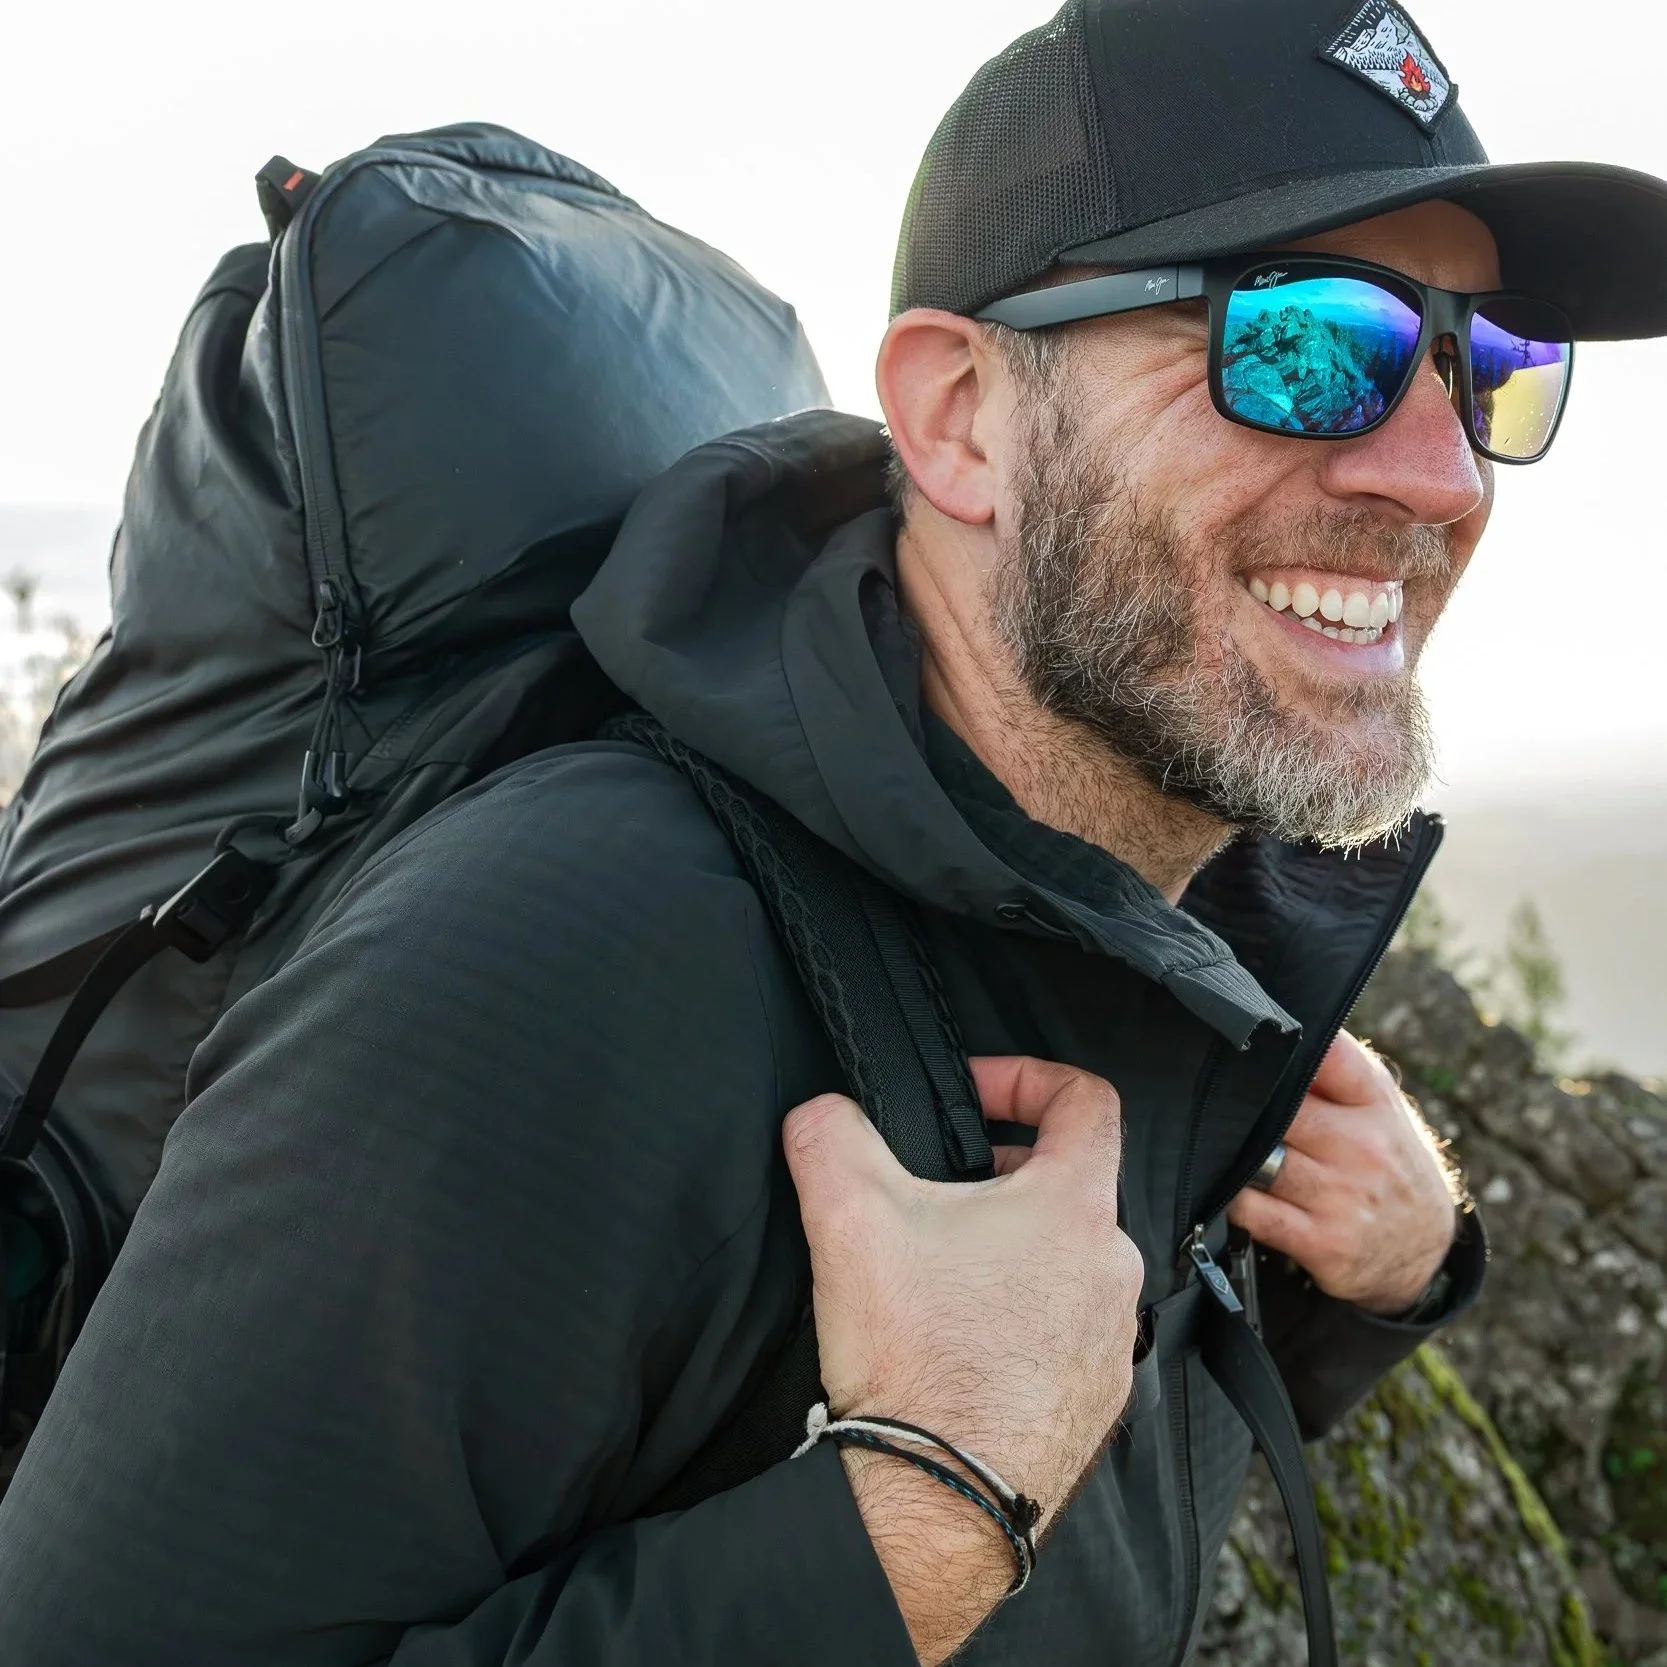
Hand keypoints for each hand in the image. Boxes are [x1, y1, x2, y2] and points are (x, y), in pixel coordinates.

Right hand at [784, 1057, 1142, 1661]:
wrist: (934, 1505)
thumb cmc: (913, 1361)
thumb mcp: (848, 1215)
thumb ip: (831, 1134)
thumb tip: (822, 1115)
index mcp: (1075, 1207)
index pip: (1085, 1100)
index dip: (1024, 1075)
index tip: (971, 1093)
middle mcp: (1113, 1271)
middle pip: (1070, 1185)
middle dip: (1000, 1173)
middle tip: (934, 1191)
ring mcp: (1111, 1345)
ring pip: (1066, 1263)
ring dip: (1009, 1251)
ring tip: (938, 1274)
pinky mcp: (1094, 1405)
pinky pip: (1063, 1335)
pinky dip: (1018, 1322)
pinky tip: (957, 1345)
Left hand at [1227, 1030, 1459, 1316]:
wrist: (1425, 1249)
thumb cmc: (1386, 1160)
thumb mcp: (1379, 1107)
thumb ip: (1335, 1069)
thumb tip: (1273, 1025)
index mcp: (1375, 1102)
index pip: (1330, 1056)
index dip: (1285, 1044)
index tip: (1247, 1039)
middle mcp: (1363, 1147)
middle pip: (1281, 1109)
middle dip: (1242, 1103)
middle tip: (1206, 1093)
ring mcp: (1342, 1196)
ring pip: (1261, 1158)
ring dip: (1228, 1150)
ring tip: (1207, 1138)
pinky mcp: (1322, 1241)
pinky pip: (1253, 1210)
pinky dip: (1230, 1195)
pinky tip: (1223, 1183)